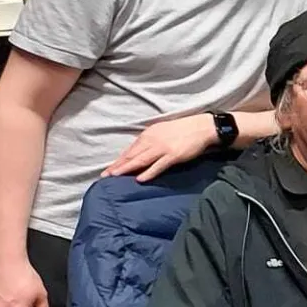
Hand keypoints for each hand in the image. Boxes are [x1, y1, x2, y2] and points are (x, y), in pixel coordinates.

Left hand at [103, 114, 218, 180]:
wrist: (202, 127)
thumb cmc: (183, 130)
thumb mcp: (162, 132)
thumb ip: (151, 141)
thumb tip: (141, 153)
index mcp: (148, 134)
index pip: (130, 150)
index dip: (118, 160)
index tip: (109, 169)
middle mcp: (152, 141)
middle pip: (131, 156)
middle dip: (117, 166)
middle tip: (105, 176)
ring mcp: (162, 148)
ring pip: (140, 160)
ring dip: (127, 169)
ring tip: (115, 177)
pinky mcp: (173, 156)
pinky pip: (158, 166)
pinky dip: (148, 172)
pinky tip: (139, 179)